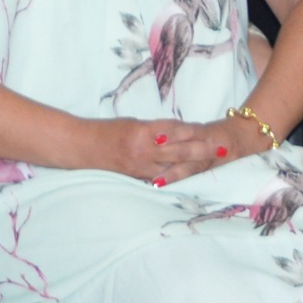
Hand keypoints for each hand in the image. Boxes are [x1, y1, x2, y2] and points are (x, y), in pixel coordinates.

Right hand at [93, 115, 251, 184]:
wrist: (82, 147)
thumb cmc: (107, 131)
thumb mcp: (132, 123)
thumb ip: (154, 128)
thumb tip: (175, 131)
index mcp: (144, 131)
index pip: (174, 130)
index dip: (192, 130)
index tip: (207, 129)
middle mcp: (144, 149)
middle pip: (179, 150)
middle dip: (201, 149)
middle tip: (220, 148)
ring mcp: (140, 166)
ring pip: (172, 167)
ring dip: (192, 166)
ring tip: (209, 164)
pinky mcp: (136, 177)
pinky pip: (158, 178)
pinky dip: (173, 178)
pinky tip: (186, 179)